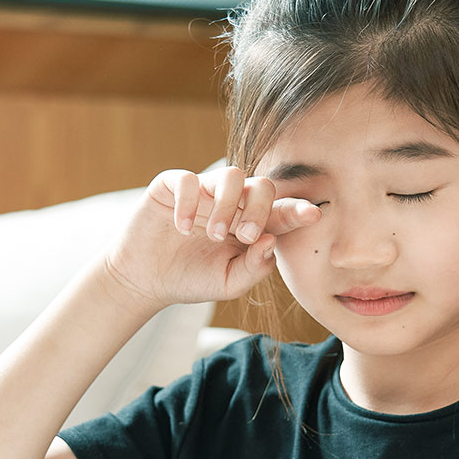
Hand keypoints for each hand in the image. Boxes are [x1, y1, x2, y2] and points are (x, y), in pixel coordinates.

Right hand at [101, 165, 321, 308]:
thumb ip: (255, 266)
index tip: (313, 214)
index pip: (282, 211)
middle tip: (247, 236)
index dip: (298, 210)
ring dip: (227, 204)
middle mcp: (232, 203)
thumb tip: (271, 241)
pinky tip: (182, 228)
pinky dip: (189, 202)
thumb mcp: (229, 283)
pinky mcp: (173, 186)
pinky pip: (188, 179)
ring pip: (230, 175)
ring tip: (214, 235)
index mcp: (253, 224)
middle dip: (259, 209)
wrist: (145, 280)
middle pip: (261, 186)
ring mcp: (204, 192)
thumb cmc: (192, 279)